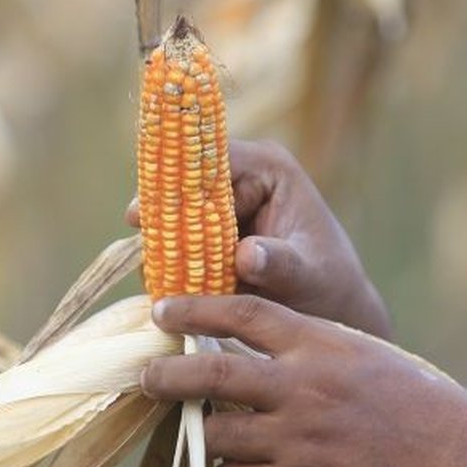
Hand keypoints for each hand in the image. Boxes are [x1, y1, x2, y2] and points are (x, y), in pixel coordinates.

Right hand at [128, 140, 392, 339]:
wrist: (330, 310)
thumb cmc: (328, 286)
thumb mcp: (308, 277)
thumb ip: (280, 263)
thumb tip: (247, 254)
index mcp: (268, 169)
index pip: (211, 156)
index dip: (173, 178)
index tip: (142, 212)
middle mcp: (240, 178)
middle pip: (184, 183)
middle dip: (160, 214)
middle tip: (137, 246)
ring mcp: (221, 205)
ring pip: (175, 213)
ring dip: (162, 242)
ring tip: (154, 274)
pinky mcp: (209, 231)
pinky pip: (177, 240)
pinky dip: (169, 261)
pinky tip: (164, 284)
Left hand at [141, 294, 466, 466]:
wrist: (461, 466)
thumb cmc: (415, 405)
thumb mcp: (363, 356)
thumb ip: (307, 348)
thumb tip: (246, 345)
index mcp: (321, 344)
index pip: (243, 313)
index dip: (194, 307)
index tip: (162, 309)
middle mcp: (304, 388)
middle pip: (212, 375)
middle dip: (167, 375)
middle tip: (146, 375)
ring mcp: (300, 441)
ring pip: (216, 434)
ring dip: (196, 432)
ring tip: (187, 427)